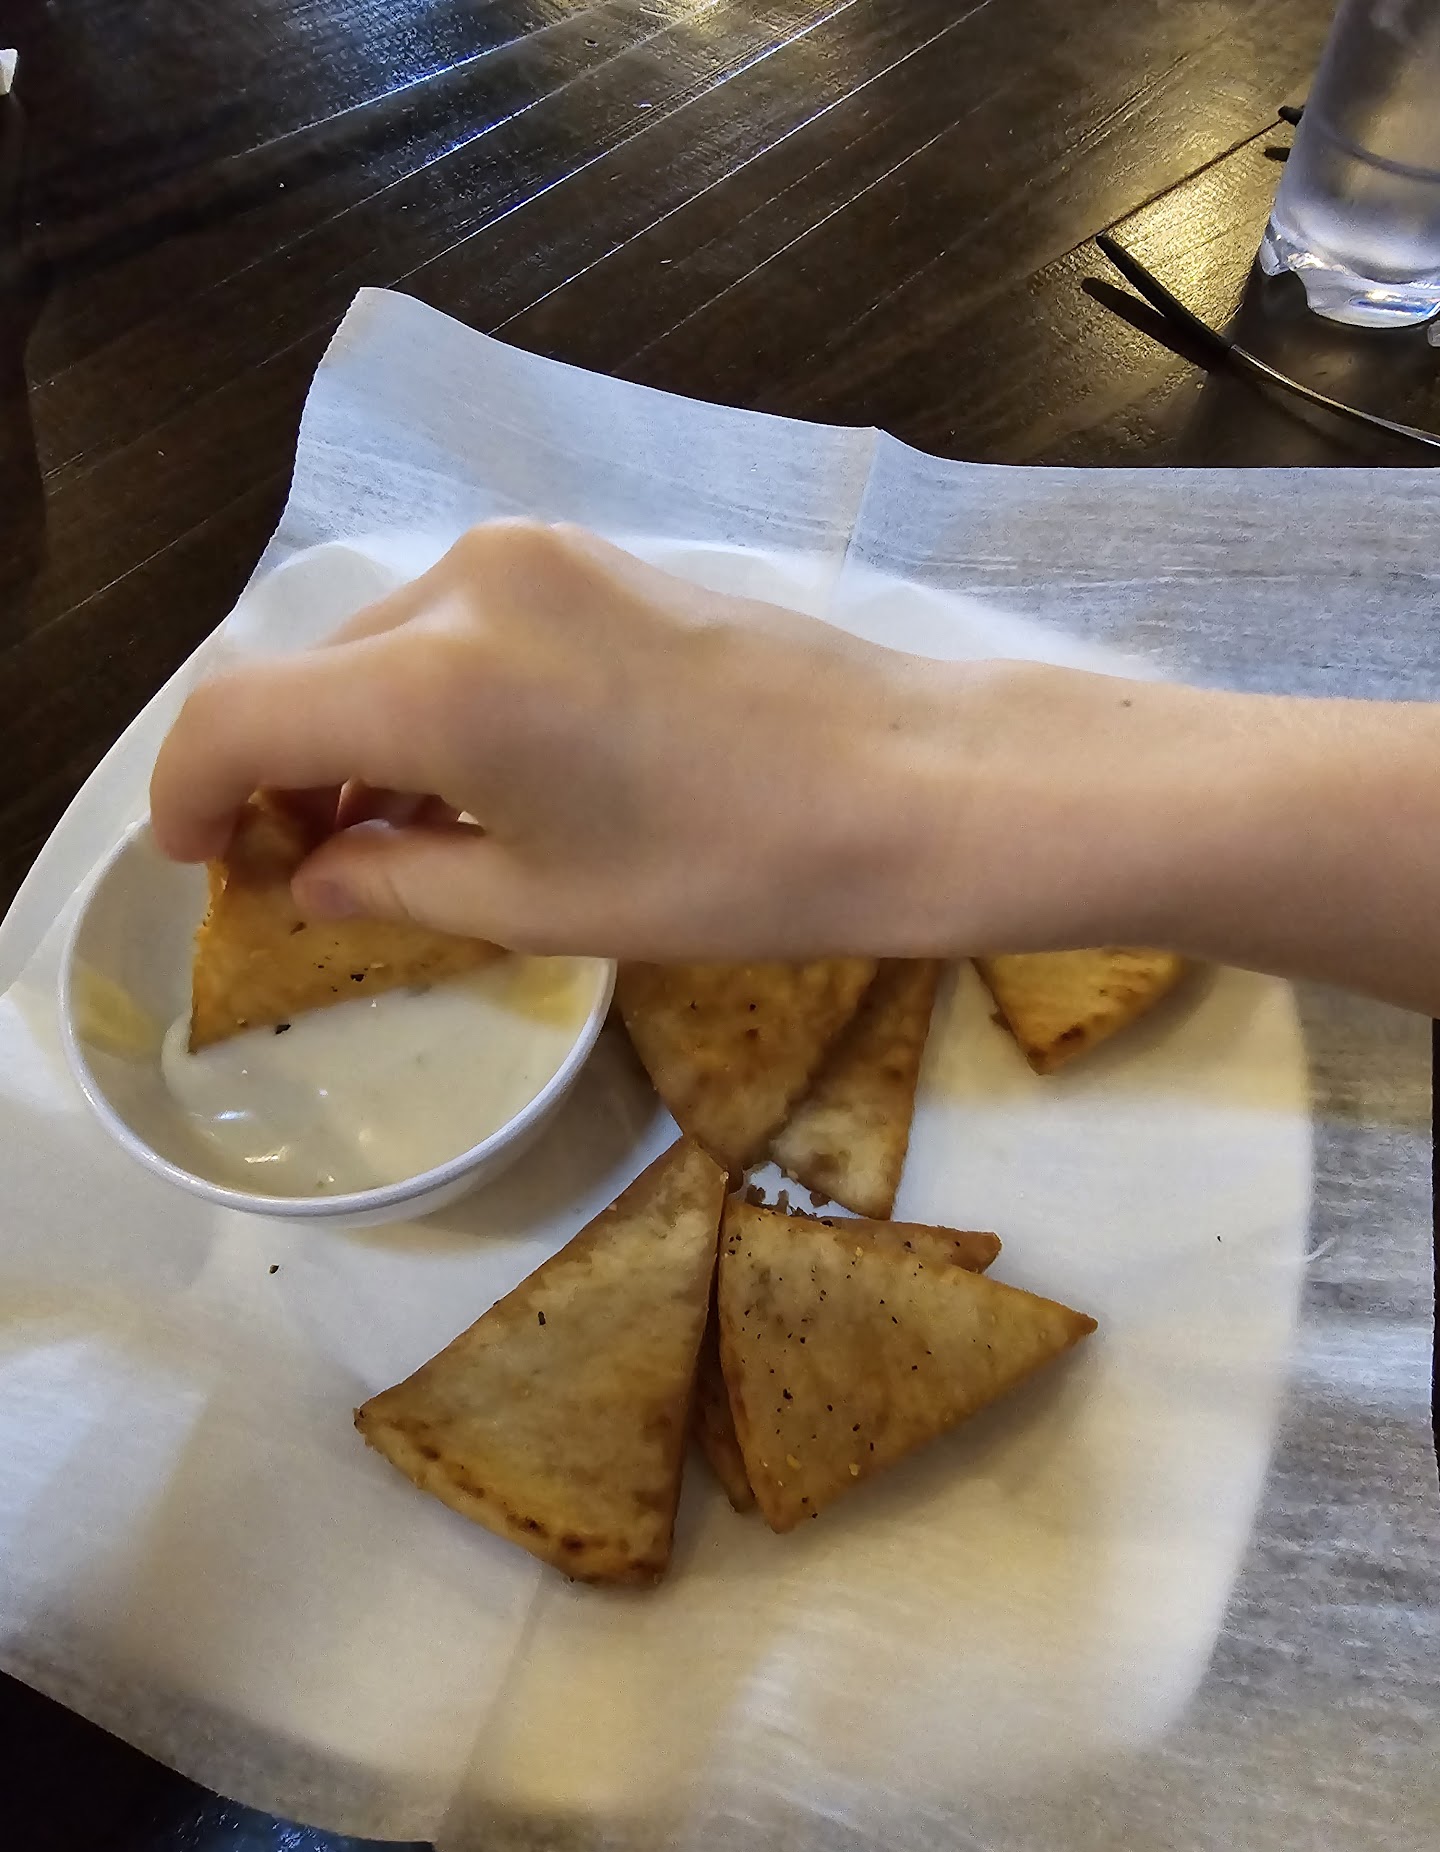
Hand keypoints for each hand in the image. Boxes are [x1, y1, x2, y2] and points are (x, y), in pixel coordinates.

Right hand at [149, 523, 973, 958]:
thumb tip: (312, 877)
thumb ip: (395, 883)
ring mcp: (531, 553)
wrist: (910, 783)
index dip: (191, 795)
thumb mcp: (540, 904)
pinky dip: (426, 697)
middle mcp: (462, 583)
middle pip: (306, 673)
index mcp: (434, 680)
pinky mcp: (587, 555)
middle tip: (299, 869)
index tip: (202, 861)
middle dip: (278, 772)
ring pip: (380, 645)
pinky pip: (456, 624)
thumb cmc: (731, 869)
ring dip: (353, 734)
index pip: (238, 717)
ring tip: (385, 835)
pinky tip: (463, 774)